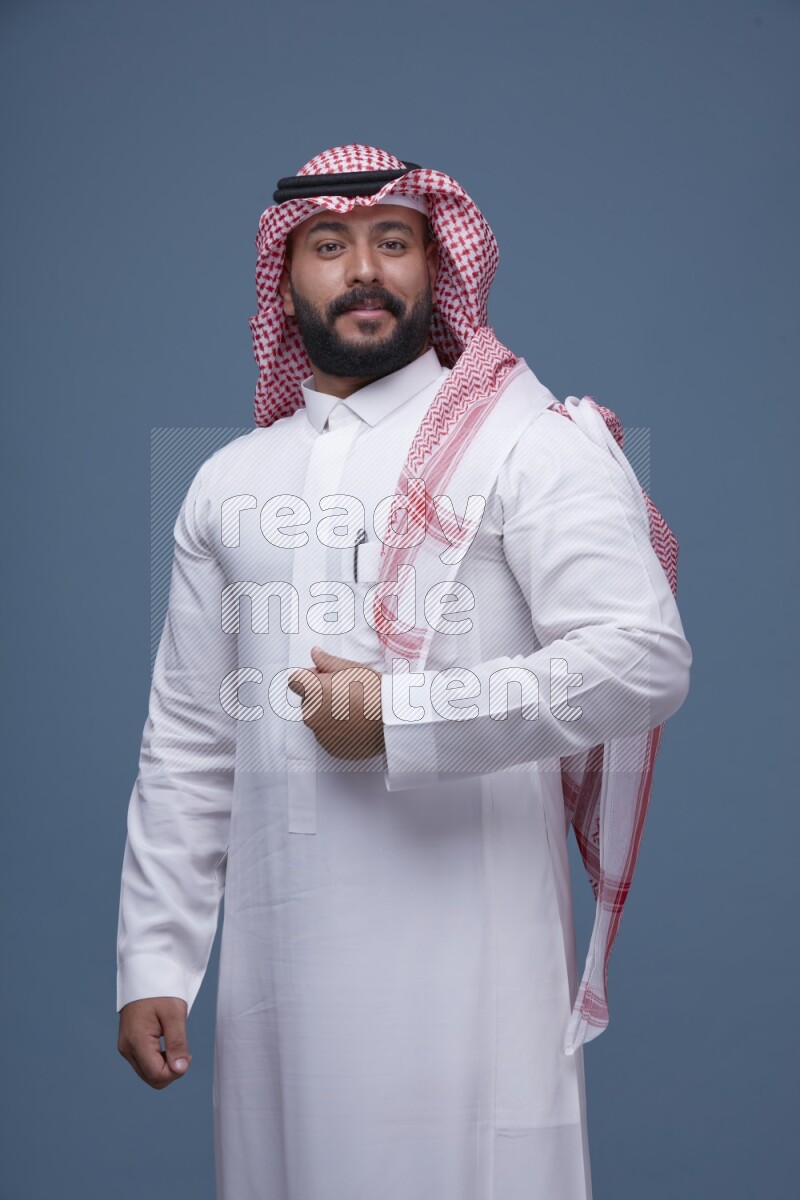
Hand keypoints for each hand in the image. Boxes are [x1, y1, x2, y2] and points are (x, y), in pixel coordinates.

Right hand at [117, 996, 190, 1089]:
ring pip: (148, 1073)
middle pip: (152, 1078)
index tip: (188, 1056)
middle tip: (184, 1052)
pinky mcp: (129, 1044)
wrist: (146, 974)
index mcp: (137, 1041)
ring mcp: (126, 1047)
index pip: (157, 1075)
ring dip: (165, 1066)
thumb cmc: (161, 990)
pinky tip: (168, 1046)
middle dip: (171, 1071)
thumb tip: (179, 1070)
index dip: (176, 1072)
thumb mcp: (175, 1014)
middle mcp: (127, 1048)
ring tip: (177, 1046)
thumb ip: (177, 1043)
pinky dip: (158, 1060)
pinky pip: (144, 1063)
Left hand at [288, 646, 385, 760]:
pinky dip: (338, 732)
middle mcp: (310, 714)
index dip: (310, 678)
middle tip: (346, 694)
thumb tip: (315, 653)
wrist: (391, 717)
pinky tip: (355, 724)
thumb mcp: (350, 667)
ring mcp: (320, 734)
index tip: (326, 679)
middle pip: (307, 701)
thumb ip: (326, 661)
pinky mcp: (331, 748)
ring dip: (328, 715)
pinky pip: (329, 737)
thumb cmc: (373, 689)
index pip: (295, 681)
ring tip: (354, 710)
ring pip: (318, 720)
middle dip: (320, 697)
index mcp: (312, 690)